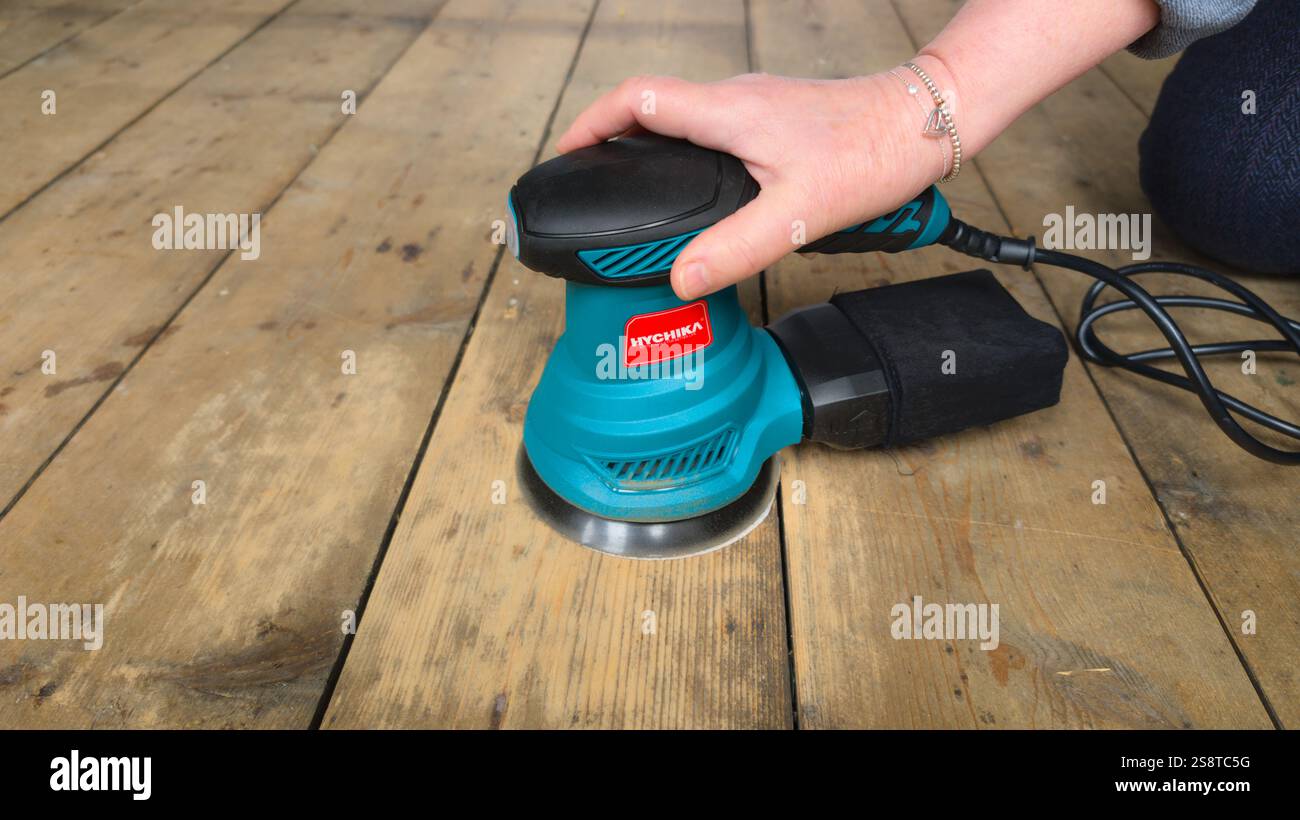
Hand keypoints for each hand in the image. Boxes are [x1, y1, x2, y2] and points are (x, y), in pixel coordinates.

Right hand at [555, 70, 948, 299]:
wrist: (926, 121)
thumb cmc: (872, 153)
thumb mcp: (799, 214)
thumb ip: (735, 248)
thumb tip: (681, 278)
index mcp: (728, 111)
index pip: (636, 99)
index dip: (592, 122)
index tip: (569, 153)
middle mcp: (736, 98)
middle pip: (652, 107)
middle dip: (613, 139)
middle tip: (598, 181)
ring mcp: (757, 104)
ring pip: (685, 117)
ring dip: (652, 145)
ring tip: (640, 190)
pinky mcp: (776, 116)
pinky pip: (714, 127)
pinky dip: (688, 152)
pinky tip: (703, 190)